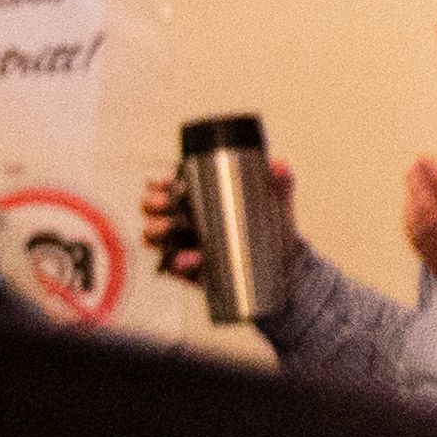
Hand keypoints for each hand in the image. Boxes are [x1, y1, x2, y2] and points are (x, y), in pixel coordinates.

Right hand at [139, 155, 297, 281]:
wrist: (283, 263)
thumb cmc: (273, 225)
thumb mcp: (276, 202)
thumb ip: (281, 182)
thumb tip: (279, 165)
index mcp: (201, 197)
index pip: (168, 187)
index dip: (158, 184)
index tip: (160, 183)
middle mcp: (186, 220)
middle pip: (154, 209)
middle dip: (153, 204)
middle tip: (166, 204)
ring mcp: (185, 245)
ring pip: (155, 237)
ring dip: (155, 231)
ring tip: (169, 228)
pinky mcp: (191, 271)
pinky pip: (174, 267)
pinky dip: (180, 263)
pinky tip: (193, 258)